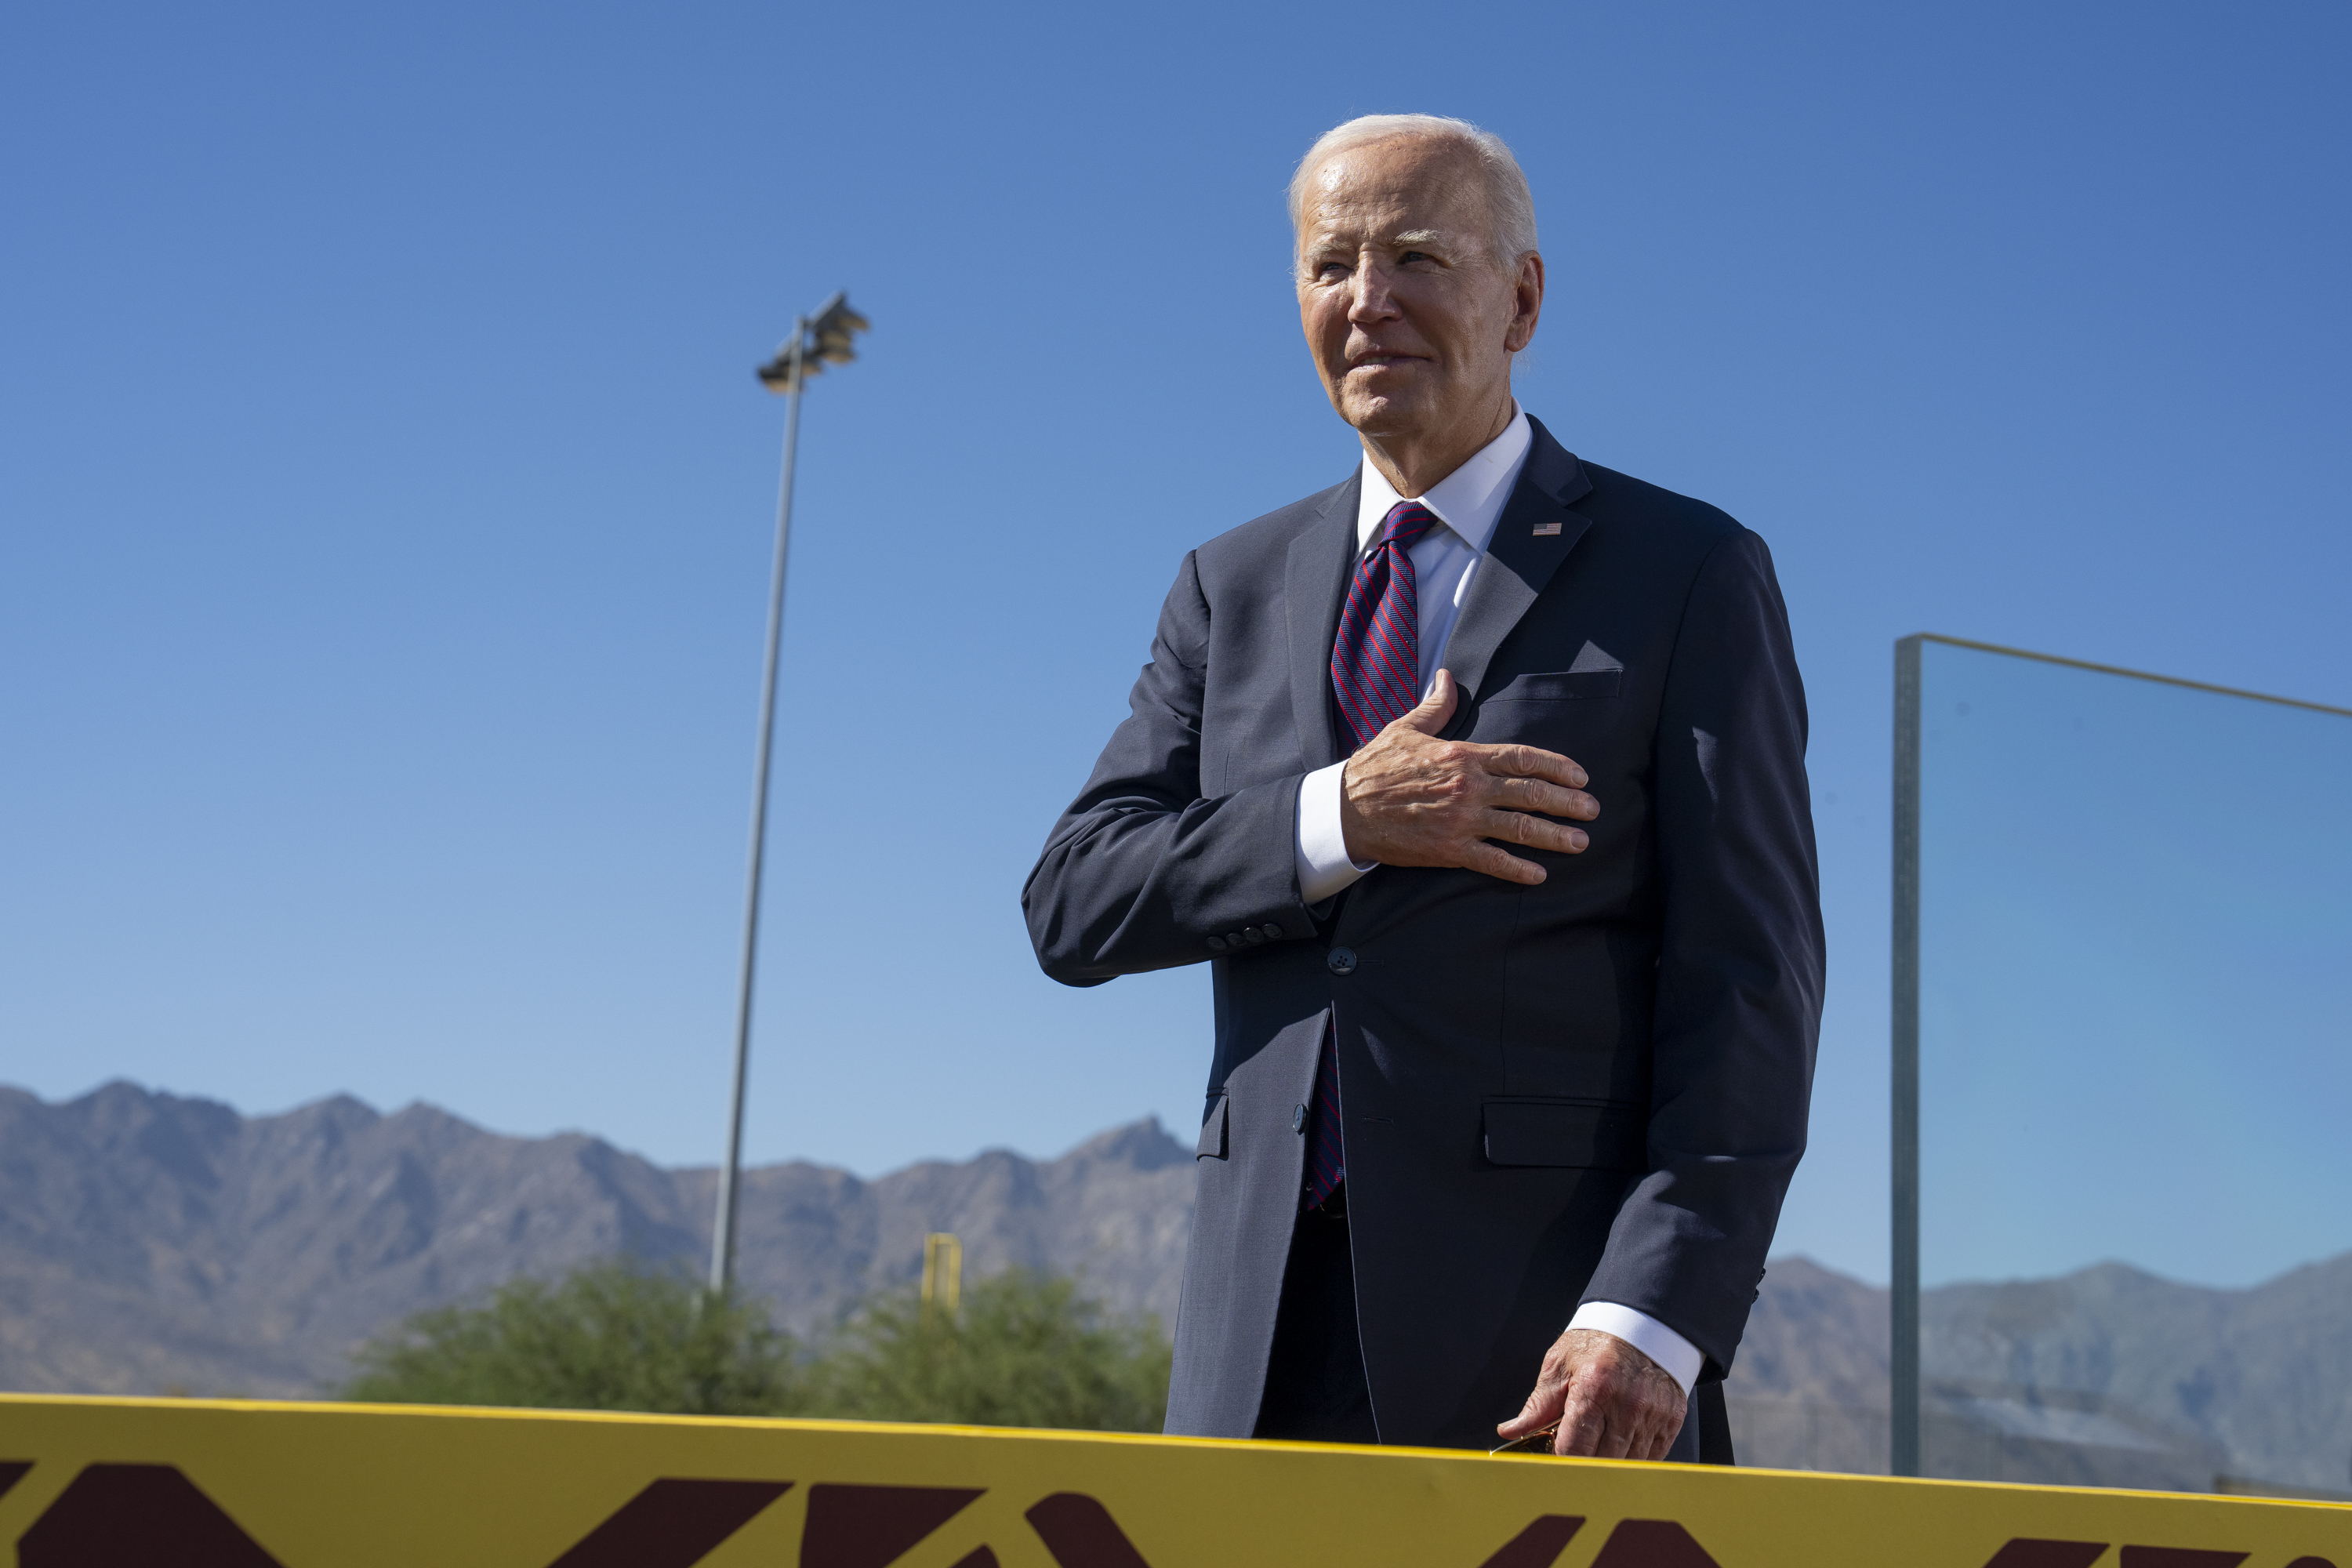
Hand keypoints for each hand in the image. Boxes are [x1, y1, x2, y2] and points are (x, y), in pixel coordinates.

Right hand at [1337, 669, 1597, 884]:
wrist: (1346, 809)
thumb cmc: (1375, 767)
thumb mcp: (1405, 728)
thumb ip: (1435, 705)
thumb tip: (1446, 677)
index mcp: (1463, 755)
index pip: (1522, 757)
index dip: (1556, 766)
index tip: (1579, 776)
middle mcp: (1469, 787)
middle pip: (1531, 793)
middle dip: (1567, 802)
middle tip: (1592, 810)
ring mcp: (1461, 819)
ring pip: (1519, 828)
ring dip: (1554, 836)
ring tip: (1580, 842)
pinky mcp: (1449, 848)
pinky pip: (1492, 860)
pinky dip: (1518, 869)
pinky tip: (1539, 874)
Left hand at [1496, 1328, 1687, 1459]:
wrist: (1641, 1325)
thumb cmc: (1596, 1345)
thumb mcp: (1559, 1365)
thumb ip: (1537, 1405)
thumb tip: (1510, 1430)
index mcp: (1594, 1388)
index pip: (1574, 1448)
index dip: (1560, 1460)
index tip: (1553, 1461)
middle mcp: (1628, 1405)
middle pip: (1601, 1462)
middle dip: (1584, 1466)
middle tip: (1573, 1457)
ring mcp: (1653, 1415)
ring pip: (1627, 1465)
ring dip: (1609, 1466)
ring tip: (1596, 1450)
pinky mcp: (1671, 1421)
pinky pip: (1651, 1459)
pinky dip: (1633, 1460)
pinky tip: (1620, 1448)